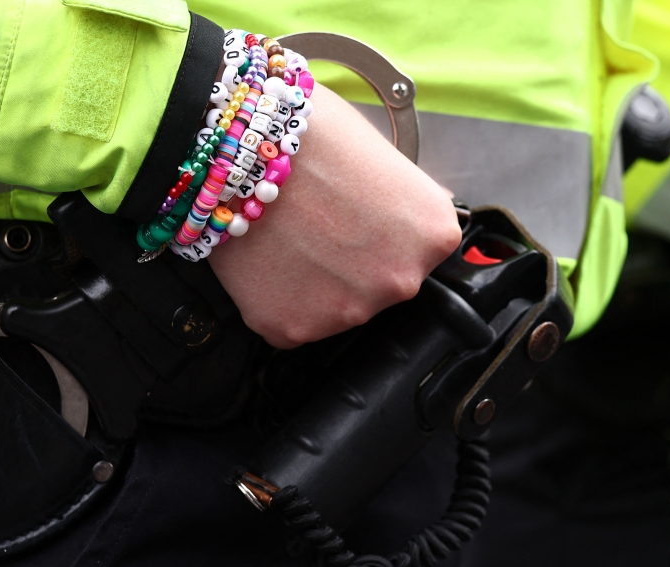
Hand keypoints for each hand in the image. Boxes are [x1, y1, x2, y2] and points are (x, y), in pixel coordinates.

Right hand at [209, 84, 460, 348]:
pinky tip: (266, 258)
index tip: (357, 212)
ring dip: (312, 283)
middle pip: (377, 285)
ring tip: (286, 238)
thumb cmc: (307, 135)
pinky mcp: (291, 328)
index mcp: (432, 235)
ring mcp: (345, 311)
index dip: (381, 228)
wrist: (237, 147)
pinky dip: (275, 298)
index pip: (418, 249)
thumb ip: (401, 204)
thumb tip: (400, 227)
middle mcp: (400, 282)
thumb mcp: (382, 155)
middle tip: (316, 224)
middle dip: (351, 261)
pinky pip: (287, 322)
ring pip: (332, 308)